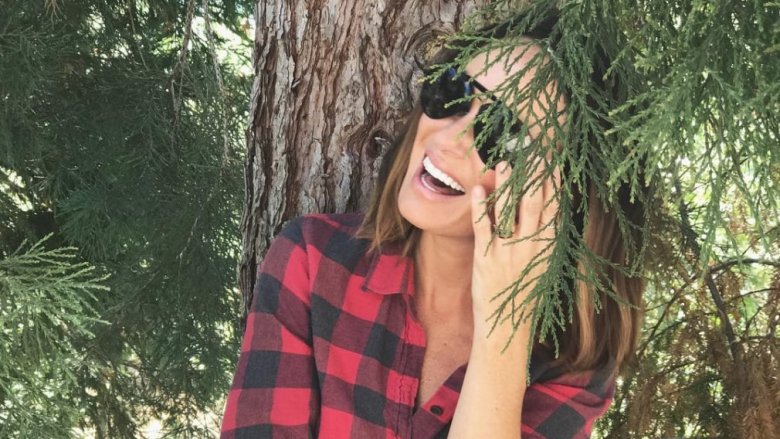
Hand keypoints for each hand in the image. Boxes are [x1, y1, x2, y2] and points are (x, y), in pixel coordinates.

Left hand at [469, 156, 559, 339]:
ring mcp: (507, 252)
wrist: (506, 326)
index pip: (554, 208)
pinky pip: (482, 228)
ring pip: (508, 212)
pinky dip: (480, 208)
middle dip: (533, 176)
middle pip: (533, 204)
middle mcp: (530, 248)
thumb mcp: (542, 263)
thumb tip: (546, 204)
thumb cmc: (525, 292)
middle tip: (532, 151)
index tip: (553, 159)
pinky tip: (478, 189)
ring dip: (507, 186)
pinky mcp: (485, 258)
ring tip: (504, 163)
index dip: (554, 183)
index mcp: (548, 248)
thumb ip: (543, 236)